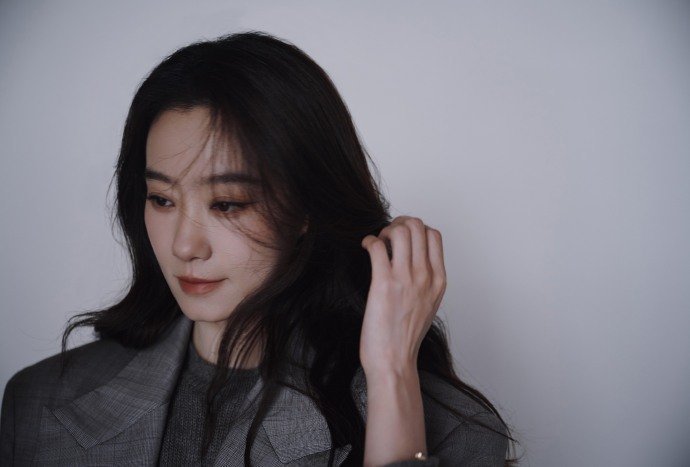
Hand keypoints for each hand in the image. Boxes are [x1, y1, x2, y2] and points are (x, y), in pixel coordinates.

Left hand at [359, 216, 446, 374]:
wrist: (394, 361)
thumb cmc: (405, 337)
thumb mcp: (427, 305)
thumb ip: (425, 281)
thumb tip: (411, 260)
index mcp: (438, 281)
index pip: (434, 235)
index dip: (416, 228)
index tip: (402, 236)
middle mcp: (425, 276)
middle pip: (417, 226)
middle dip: (399, 223)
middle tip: (387, 235)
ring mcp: (407, 279)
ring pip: (400, 231)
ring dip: (385, 230)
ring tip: (378, 243)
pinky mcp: (384, 283)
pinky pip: (378, 247)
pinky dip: (370, 241)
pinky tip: (366, 247)